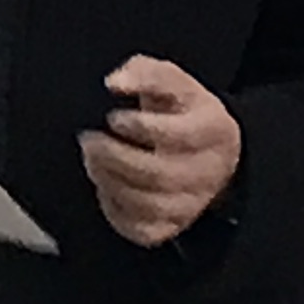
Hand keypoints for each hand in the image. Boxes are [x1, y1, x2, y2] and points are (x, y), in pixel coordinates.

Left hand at [81, 56, 241, 248]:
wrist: (204, 149)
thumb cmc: (181, 110)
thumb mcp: (170, 80)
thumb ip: (143, 73)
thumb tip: (115, 82)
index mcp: (214, 130)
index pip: (179, 135)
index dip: (140, 128)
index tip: (113, 116)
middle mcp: (209, 171)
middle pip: (160, 174)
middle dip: (115, 158)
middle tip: (89, 141)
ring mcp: (193, 203)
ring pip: (148, 204)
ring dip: (111, 183)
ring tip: (92, 160)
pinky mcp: (173, 226)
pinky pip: (142, 231)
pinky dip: (116, 211)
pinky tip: (105, 187)